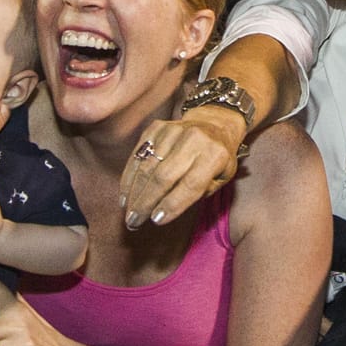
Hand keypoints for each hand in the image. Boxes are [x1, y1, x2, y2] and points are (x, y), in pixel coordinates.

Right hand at [119, 108, 246, 228]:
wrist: (213, 123)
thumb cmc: (216, 159)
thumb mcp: (220, 178)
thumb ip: (197, 194)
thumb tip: (162, 213)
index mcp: (214, 155)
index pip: (191, 184)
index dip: (172, 204)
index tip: (156, 220)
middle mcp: (194, 139)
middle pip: (164, 176)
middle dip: (146, 202)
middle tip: (134, 222)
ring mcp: (173, 130)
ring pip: (147, 166)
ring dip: (134, 192)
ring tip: (128, 212)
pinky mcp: (157, 127)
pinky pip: (138, 154)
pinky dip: (129, 176)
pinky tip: (125, 194)